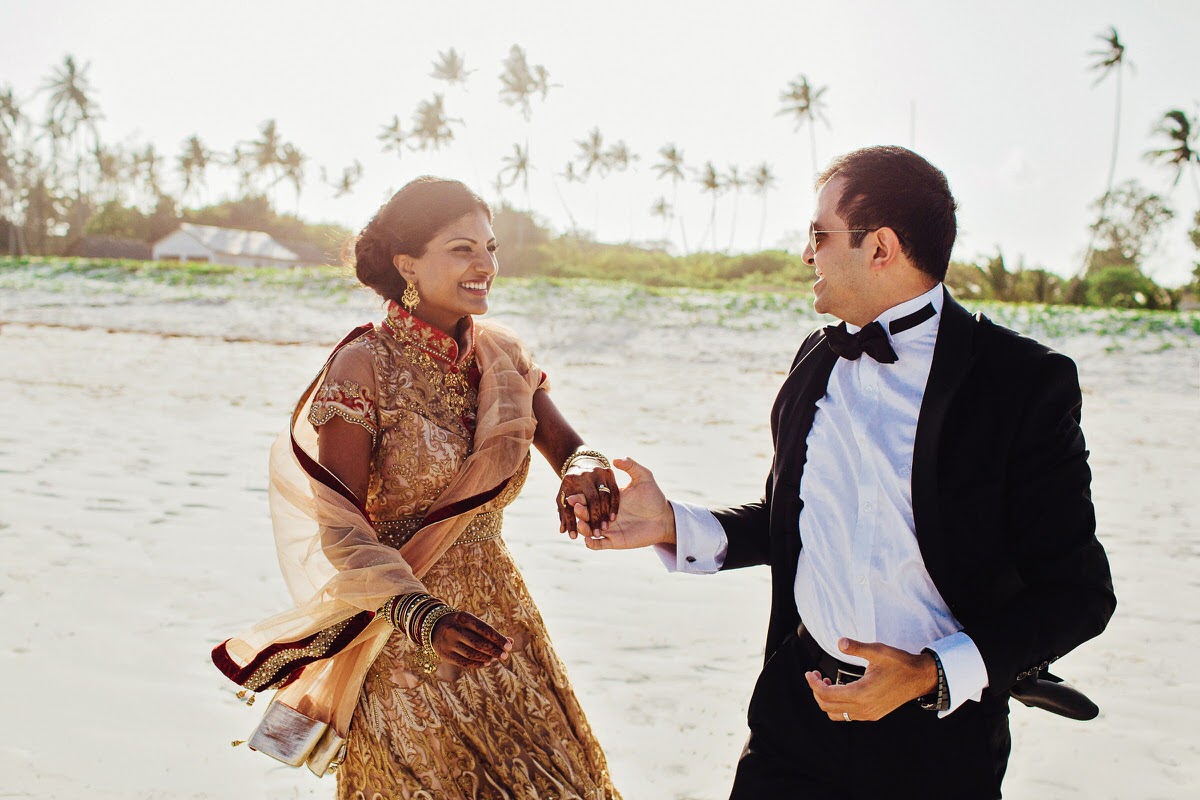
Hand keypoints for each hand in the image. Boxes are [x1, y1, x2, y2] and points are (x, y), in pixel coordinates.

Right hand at [430, 610, 512, 669]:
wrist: (433, 626)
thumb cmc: (461, 624)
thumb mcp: (473, 622)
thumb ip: (490, 632)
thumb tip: (511, 642)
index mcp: (463, 617)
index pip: (484, 629)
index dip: (497, 639)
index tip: (508, 646)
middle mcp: (454, 629)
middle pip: (478, 643)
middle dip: (494, 650)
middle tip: (505, 655)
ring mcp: (448, 643)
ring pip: (472, 654)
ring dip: (487, 658)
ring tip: (496, 658)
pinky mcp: (445, 654)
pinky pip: (464, 663)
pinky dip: (477, 664)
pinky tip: (487, 663)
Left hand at [557, 458, 619, 537]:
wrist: (581, 465)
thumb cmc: (569, 487)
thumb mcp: (562, 498)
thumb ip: (565, 515)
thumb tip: (564, 531)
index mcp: (572, 479)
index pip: (580, 502)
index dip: (584, 518)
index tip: (586, 531)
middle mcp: (586, 474)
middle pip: (594, 499)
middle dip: (597, 517)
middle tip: (599, 532)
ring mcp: (599, 472)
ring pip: (606, 495)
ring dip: (606, 512)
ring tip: (606, 527)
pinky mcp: (608, 472)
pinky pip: (614, 490)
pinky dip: (614, 504)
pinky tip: (613, 517)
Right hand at [568, 457, 675, 549]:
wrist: (664, 517)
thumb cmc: (654, 496)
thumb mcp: (644, 478)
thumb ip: (631, 466)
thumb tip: (615, 459)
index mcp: (608, 499)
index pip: (590, 498)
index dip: (580, 498)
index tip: (573, 495)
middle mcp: (605, 514)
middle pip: (586, 514)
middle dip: (580, 511)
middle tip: (576, 507)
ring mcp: (609, 529)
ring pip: (590, 530)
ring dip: (583, 528)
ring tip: (581, 524)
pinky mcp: (615, 541)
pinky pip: (599, 544)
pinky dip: (591, 544)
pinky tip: (588, 540)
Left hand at [804, 639, 938, 721]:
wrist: (920, 678)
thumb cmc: (899, 664)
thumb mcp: (878, 651)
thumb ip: (857, 648)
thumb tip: (840, 642)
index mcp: (861, 694)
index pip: (826, 695)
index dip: (813, 683)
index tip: (810, 672)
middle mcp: (863, 708)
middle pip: (827, 706)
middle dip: (817, 691)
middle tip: (816, 675)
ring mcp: (869, 714)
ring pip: (836, 714)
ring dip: (827, 700)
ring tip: (827, 682)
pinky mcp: (873, 714)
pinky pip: (848, 715)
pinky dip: (838, 705)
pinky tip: (841, 689)